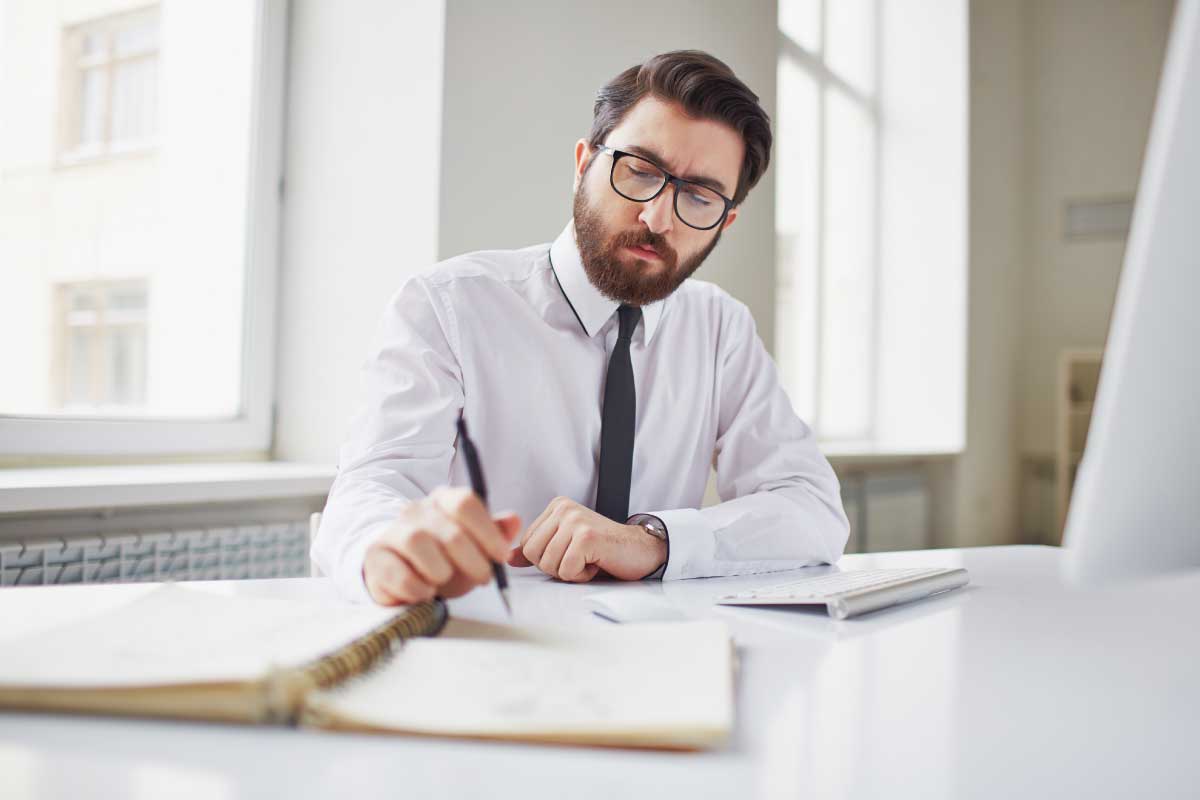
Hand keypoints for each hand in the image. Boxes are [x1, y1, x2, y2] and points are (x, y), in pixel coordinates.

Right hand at [363, 486, 520, 604]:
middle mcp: (416, 510)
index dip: (487, 531)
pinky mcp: (376, 557)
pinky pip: (398, 573)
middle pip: (449, 530)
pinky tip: (426, 592)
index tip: (501, 557)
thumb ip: (495, 533)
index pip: (465, 502)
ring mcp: (393, 531)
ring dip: (441, 571)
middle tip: (483, 578)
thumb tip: (514, 520)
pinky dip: (418, 588)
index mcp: (443, 500)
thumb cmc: (443, 558)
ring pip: (419, 543)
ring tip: (445, 582)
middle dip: (473, 560)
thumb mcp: (474, 546)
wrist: (398, 570)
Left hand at [507, 496, 665, 581]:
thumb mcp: (566, 545)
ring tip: (589, 559)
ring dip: (570, 572)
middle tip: (578, 559)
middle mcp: (564, 509)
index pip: (527, 543)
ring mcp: (576, 521)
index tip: (570, 553)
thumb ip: (539, 549)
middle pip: (533, 554)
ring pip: (548, 564)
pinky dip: (582, 576)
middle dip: (554, 567)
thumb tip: (509, 557)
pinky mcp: (586, 537)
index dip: (546, 559)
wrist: (640, 549)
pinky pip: (567, 570)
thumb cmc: (604, 550)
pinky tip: (596, 563)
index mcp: (557, 507)